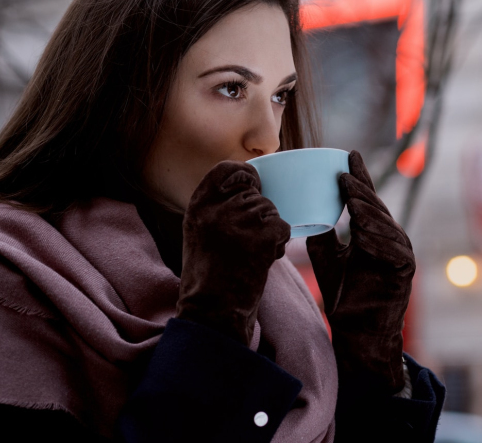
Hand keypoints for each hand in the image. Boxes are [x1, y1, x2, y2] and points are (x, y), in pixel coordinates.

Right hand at [176, 161, 290, 344]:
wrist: (212, 312)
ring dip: (268, 233)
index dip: (245, 176)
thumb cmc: (208, 276)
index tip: (251, 186)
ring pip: (272, 211)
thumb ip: (218, 207)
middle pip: (256, 194)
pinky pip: (283, 228)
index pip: (229, 169)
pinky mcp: (263, 235)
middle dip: (259, 215)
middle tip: (244, 243)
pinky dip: (278, 245)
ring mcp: (241, 220)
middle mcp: (218, 207)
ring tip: (249, 255)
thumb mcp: (199, 232)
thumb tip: (249, 188)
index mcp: (199, 204)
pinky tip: (260, 262)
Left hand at [306, 151, 415, 394]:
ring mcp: (399, 253)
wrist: (355, 331)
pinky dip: (378, 239)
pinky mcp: (404, 270)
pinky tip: (363, 231)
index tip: (349, 155)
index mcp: (372, 233)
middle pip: (375, 208)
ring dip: (367, 210)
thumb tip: (309, 209)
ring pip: (384, 225)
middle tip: (345, 174)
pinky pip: (394, 250)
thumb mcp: (327, 258)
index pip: (365, 199)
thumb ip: (323, 235)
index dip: (359, 177)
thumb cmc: (344, 295)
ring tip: (351, 196)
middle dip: (360, 189)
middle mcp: (389, 238)